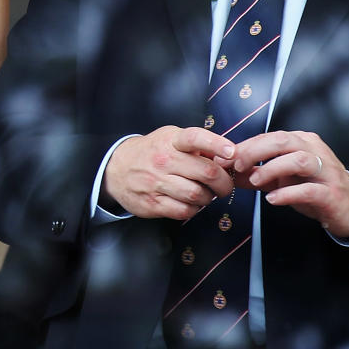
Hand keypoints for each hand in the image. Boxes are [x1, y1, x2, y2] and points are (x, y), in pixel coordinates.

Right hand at [102, 125, 234, 219]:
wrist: (117, 169)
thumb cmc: (151, 152)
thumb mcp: (170, 139)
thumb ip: (195, 146)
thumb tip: (225, 157)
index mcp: (171, 141)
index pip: (196, 138)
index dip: (217, 144)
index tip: (231, 152)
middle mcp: (164, 160)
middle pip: (206, 172)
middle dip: (224, 182)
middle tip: (225, 185)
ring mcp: (157, 183)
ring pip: (198, 195)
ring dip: (208, 197)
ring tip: (206, 194)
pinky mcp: (153, 203)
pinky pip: (185, 211)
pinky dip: (194, 209)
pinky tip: (192, 203)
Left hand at [233, 129, 348, 238]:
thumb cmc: (314, 188)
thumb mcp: (283, 179)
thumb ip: (256, 174)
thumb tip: (228, 172)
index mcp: (303, 142)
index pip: (271, 137)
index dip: (246, 146)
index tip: (226, 158)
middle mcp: (316, 151)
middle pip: (284, 141)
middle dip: (256, 151)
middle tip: (237, 166)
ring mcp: (326, 172)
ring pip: (299, 160)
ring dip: (272, 169)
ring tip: (256, 181)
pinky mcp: (332, 194)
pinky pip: (310, 189)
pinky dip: (288, 193)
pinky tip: (273, 199)